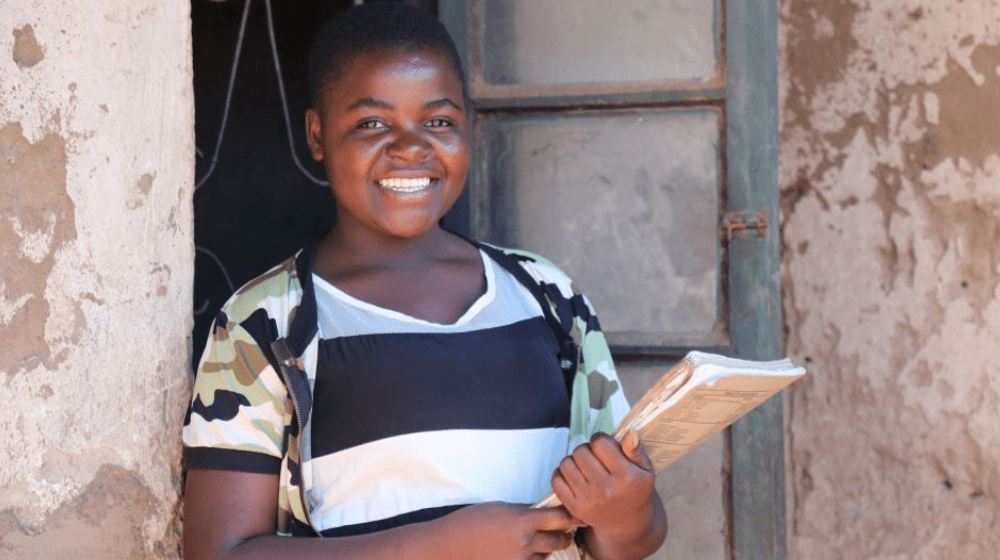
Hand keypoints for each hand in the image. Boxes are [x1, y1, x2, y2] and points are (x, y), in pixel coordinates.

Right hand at [438, 502, 582, 559]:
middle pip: (559, 540)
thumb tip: (544, 510)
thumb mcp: (502, 508)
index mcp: (523, 520)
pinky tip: (525, 552)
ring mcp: (520, 559)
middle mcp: (525, 542)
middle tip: (565, 530)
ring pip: (547, 555)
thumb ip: (525, 511)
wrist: (452, 544)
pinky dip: (533, 559)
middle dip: (565, 535)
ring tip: (537, 540)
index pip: (560, 518)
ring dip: (547, 548)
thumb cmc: (473, 521)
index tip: (581, 515)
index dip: (574, 516)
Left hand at [550, 431, 656, 536]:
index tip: (604, 446)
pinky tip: (575, 476)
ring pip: (566, 463)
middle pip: (581, 451)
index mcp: (625, 476)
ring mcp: (588, 499)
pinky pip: (556, 480)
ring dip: (574, 461)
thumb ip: (636, 450)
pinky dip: (562, 473)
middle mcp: (606, 488)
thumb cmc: (635, 491)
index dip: (601, 439)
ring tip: (585, 466)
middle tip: (595, 457)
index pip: (600, 442)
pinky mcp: (574, 507)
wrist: (626, 522)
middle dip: (587, 449)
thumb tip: (629, 433)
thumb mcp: (645, 470)